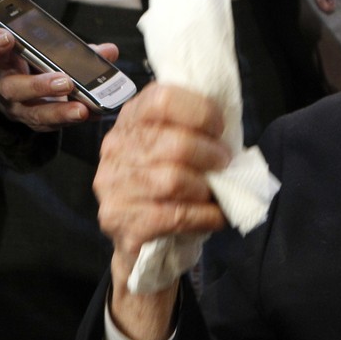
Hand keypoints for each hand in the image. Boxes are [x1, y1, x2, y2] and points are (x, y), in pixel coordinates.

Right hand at [0, 28, 119, 130]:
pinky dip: (75, 119)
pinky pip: (54, 125)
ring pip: (36, 113)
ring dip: (61, 111)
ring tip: (83, 109)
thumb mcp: (47, 53)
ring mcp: (20, 109)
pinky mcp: (36, 123)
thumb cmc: (36, 66)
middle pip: (15, 88)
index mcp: (4, 62)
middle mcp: (7, 87)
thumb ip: (74, 50)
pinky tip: (94, 114)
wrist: (24, 93)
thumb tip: (108, 51)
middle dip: (40, 85)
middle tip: (65, 81)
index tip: (6, 37)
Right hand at [94, 83, 229, 339]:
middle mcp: (116, 148)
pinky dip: (204, 216)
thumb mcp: (179, 144)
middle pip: (174, 143)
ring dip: (205, 188)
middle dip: (211, 155)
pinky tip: (214, 216)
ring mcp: (113, 185)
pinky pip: (173, 215)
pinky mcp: (118, 220)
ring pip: (173, 180)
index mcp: (132, 119)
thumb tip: (227, 125)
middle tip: (223, 164)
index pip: (162, 98)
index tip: (219, 128)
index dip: (201, 111)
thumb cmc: (172, 183)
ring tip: (214, 192)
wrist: (146, 241)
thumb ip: (195, 128)